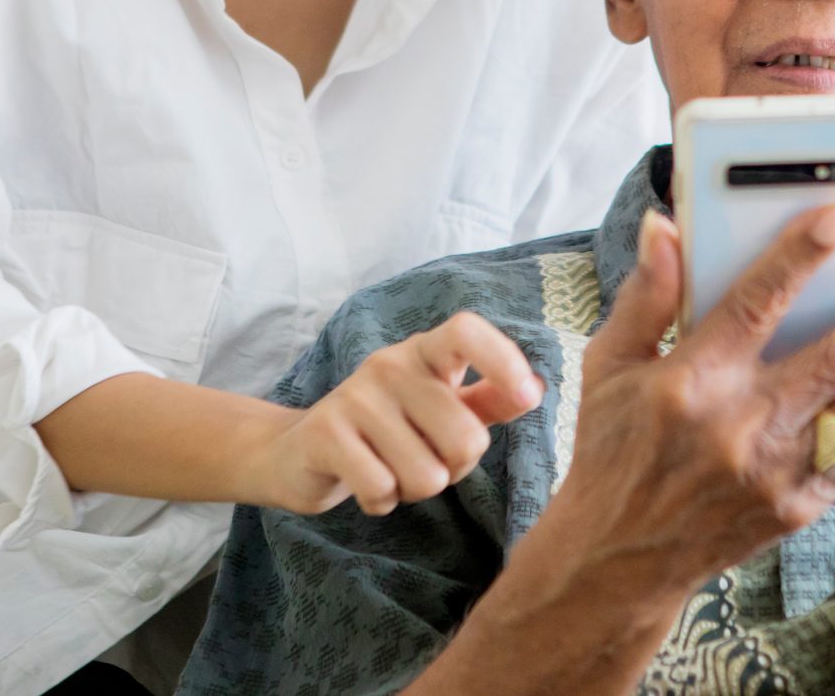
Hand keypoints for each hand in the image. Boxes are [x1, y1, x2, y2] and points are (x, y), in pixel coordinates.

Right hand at [249, 312, 544, 513]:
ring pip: (426, 475)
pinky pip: (381, 488)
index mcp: (425, 353)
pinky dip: (380, 502)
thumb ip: (486, 400)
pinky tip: (365, 486)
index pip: (466, 331)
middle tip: (424, 461)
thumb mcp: (438, 409)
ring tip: (390, 471)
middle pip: (465, 438)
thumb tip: (536, 389)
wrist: (299, 452)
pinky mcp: (325, 432)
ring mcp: (355, 396)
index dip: (502, 359)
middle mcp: (390, 364)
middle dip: (454, 471)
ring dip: (413, 490)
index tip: (526, 396)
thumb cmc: (387, 430)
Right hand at [522, 201, 834, 606]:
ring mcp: (777, 472)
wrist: (619, 558)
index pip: (757, 302)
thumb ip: (645, 294)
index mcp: (691, 382)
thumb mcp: (609, 365)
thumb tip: (666, 227)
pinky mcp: (799, 506)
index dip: (802, 252)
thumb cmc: (612, 450)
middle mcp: (742, 426)